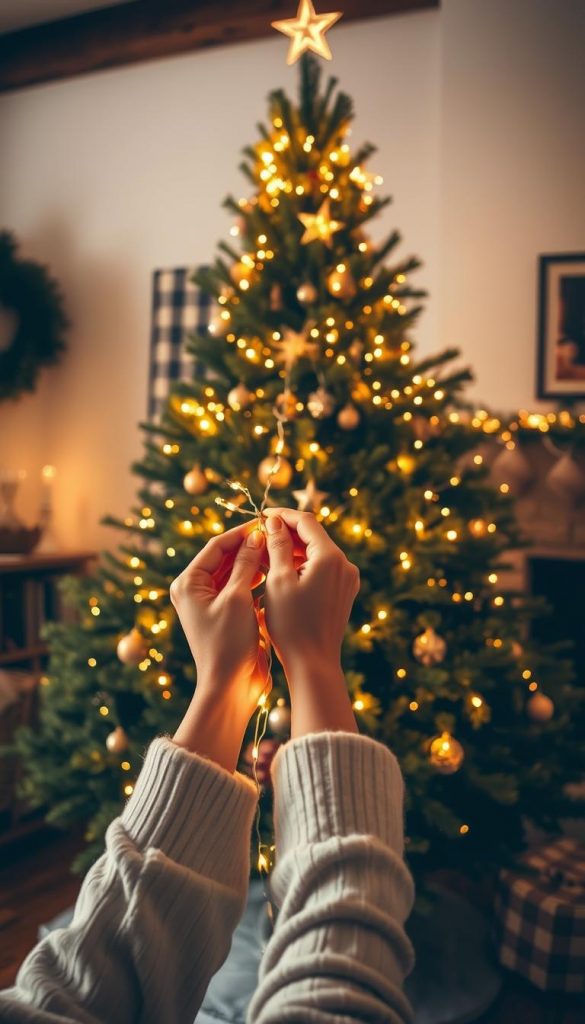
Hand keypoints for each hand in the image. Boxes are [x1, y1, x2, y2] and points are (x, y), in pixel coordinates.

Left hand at [170, 523, 269, 769]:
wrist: (229, 687)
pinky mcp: (227, 615)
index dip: (241, 533)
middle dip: (250, 547)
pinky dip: (256, 580)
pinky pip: (241, 588)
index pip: (216, 546)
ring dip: (255, 562)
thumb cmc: (228, 644)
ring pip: (235, 572)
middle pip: (225, 557)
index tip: (266, 523)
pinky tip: (274, 575)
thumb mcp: (238, 599)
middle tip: (276, 536)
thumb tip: (255, 535)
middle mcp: (195, 591)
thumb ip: (246, 564)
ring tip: (279, 553)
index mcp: (189, 584)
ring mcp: (211, 603)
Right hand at [263, 509, 359, 736]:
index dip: (282, 515)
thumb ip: (277, 546)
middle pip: (313, 536)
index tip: (261, 515)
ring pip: (316, 552)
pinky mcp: (343, 592)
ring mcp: (346, 579)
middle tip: (260, 534)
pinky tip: (281, 571)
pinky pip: (322, 568)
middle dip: (286, 532)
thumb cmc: (292, 624)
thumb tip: (274, 521)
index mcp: (330, 558)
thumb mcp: (278, 581)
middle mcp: (344, 565)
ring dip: (292, 549)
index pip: (306, 521)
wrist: (313, 663)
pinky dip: (302, 565)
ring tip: (265, 553)